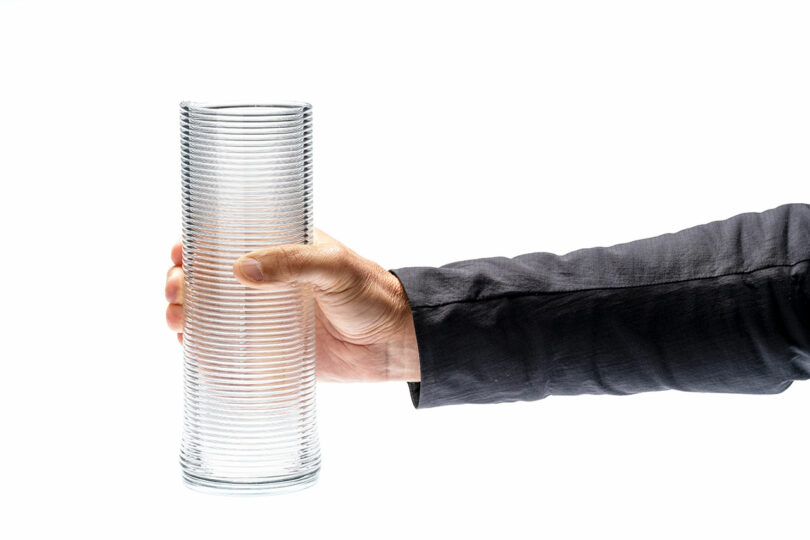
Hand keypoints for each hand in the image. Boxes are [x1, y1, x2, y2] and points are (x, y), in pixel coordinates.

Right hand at [165, 229, 419, 382]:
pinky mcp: (270, 351)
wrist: (394, 343)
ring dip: (185, 314)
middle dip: (182, 281)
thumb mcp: (334, 266)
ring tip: (176, 319)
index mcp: (280, 250)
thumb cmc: (371, 294)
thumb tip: (240, 267)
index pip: (227, 240)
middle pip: (209, 278)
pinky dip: (204, 348)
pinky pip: (228, 348)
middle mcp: (267, 282)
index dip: (196, 244)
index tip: (179, 252)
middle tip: (176, 290)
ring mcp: (265, 318)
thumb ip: (292, 263)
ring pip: (212, 313)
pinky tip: (189, 347)